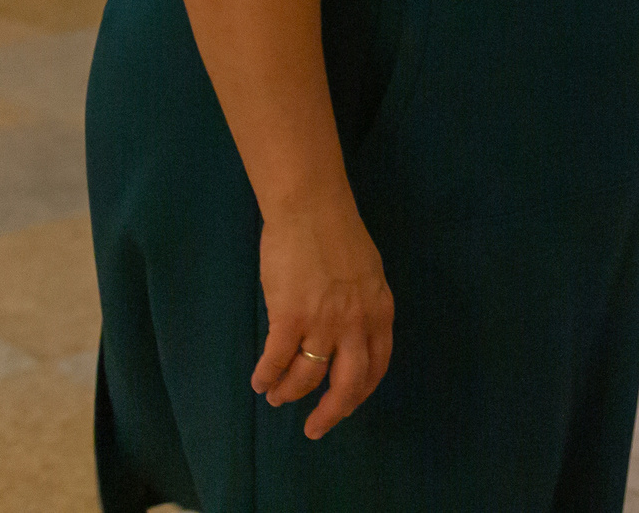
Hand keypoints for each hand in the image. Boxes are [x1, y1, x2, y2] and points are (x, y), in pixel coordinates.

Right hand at [252, 192, 393, 439]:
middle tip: (315, 429)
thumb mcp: (367, 274)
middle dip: (331, 413)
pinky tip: (260, 382)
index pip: (377, 365)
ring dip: (289, 393)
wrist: (310, 208)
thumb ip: (363, 307)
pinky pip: (276, 361)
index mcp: (379, 311)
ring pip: (307, 377)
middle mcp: (356, 323)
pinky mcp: (289, 317)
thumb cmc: (337, 235)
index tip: (346, 405)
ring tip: (277, 397)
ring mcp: (323, 322)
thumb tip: (351, 336)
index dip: (360, 391)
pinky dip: (266, 376)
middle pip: (348, 384)